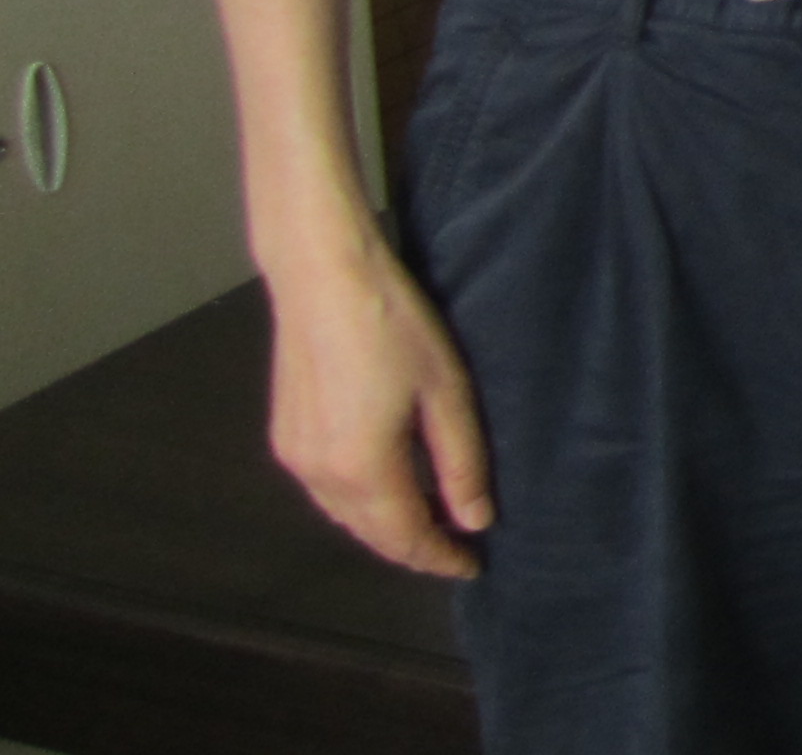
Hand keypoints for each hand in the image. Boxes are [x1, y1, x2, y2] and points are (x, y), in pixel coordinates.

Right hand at [264, 233, 492, 574]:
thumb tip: (474, 521)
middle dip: (413, 548)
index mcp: (362, 470)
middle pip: (370, 535)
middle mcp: (318, 477)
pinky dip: (359, 503)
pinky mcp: (284, 438)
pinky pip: (325, 492)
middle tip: (455, 548)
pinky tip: (386, 487)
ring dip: (383, 528)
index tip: (473, 566)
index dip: (439, 558)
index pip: (406, 537)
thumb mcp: (447, 391)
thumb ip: (461, 462)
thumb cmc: (395, 325)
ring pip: (344, 516)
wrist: (322, 278)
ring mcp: (294, 459)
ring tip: (429, 521)